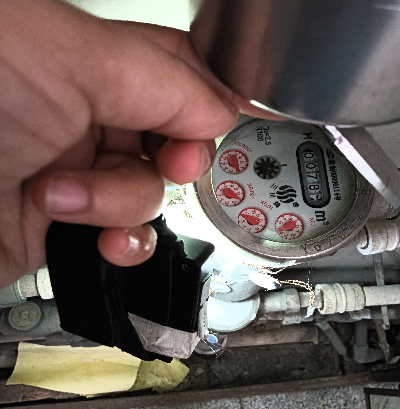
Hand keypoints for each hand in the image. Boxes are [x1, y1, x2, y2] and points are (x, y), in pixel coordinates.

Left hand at [0, 0, 241, 288]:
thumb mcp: (68, 58)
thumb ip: (159, 78)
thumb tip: (223, 107)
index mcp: (89, 64)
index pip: (173, 76)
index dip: (204, 101)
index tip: (217, 125)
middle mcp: (85, 117)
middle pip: (171, 139)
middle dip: (173, 157)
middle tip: (167, 160)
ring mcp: (77, 175)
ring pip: (149, 194)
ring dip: (122, 201)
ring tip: (67, 196)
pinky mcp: (65, 227)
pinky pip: (126, 238)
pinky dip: (124, 242)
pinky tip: (101, 238)